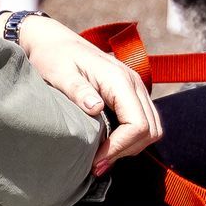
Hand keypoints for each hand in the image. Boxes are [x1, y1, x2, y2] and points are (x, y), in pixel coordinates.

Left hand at [18, 15, 161, 172]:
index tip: (96, 161)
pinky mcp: (129, 93)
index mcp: (119, 80)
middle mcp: (134, 83)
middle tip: (97, 164)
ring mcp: (134, 88)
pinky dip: (130, 138)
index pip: (138, 125)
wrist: (53, 40)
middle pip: (150, 130)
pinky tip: (107, 144)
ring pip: (152, 128)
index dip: (120, 148)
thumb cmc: (53, 56)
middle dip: (126, 151)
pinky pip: (143, 121)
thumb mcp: (60, 73)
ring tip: (101, 158)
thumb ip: (78, 90)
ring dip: (131, 147)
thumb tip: (96, 108)